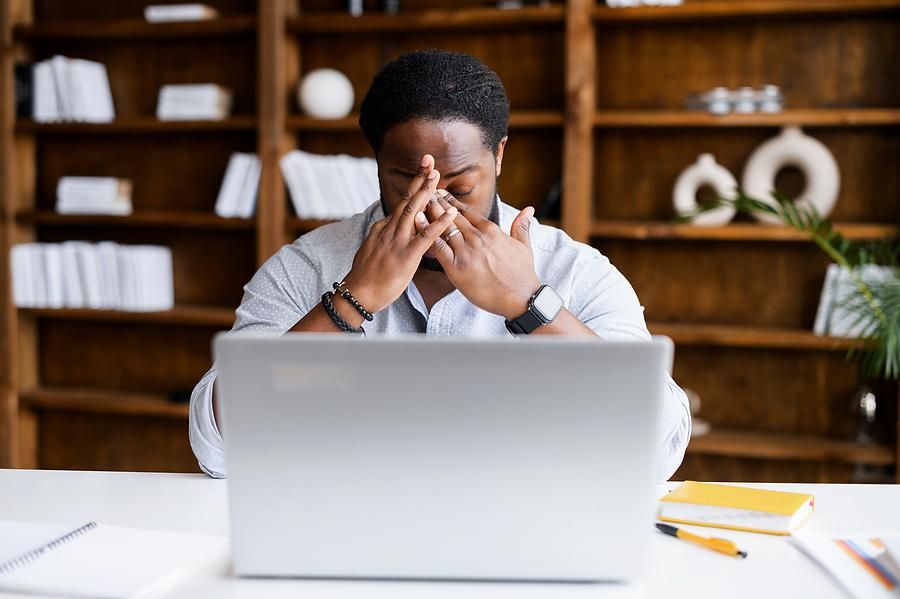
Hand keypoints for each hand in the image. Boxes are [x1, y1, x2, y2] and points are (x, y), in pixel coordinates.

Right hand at [343, 155, 457, 313]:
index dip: (413, 187)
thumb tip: (389, 227)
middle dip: (419, 180)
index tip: (422, 171)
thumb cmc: (367, 276)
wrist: (359, 294)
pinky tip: (449, 213)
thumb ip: (384, 236)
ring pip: (413, 211)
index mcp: (383, 228)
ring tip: (437, 177)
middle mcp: (389, 230)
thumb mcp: (372, 249)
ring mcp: (397, 242)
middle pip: (406, 200)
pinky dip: (439, 223)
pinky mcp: (406, 256)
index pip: (401, 204)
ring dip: (426, 193)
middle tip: (429, 161)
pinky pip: (426, 237)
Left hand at [418, 192, 540, 319]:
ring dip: (430, 214)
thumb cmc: (522, 275)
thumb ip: (522, 226)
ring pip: (443, 227)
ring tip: (417, 202)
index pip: (467, 212)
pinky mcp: (457, 268)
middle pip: (452, 216)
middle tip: (424, 191)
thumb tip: (528, 209)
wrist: (521, 298)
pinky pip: (438, 248)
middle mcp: (477, 238)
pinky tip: (418, 224)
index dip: (452, 202)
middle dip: (437, 202)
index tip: (441, 193)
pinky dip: (427, 235)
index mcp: (491, 231)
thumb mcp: (524, 246)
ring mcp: (466, 252)